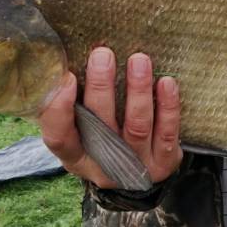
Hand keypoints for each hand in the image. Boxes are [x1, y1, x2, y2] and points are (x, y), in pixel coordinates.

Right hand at [38, 47, 182, 188]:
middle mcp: (103, 165)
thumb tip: (73, 56)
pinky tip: (166, 82)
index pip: (59, 138)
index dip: (60, 110)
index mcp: (75, 156)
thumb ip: (77, 99)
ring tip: (139, 60)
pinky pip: (167, 133)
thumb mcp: (83, 125)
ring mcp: (135, 166)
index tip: (67, 77)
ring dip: (137, 90)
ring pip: (137, 127)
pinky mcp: (164, 163)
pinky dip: (167, 106)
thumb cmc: (106, 135)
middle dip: (101, 87)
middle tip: (103, 55)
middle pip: (100, 127)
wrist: (141, 172)